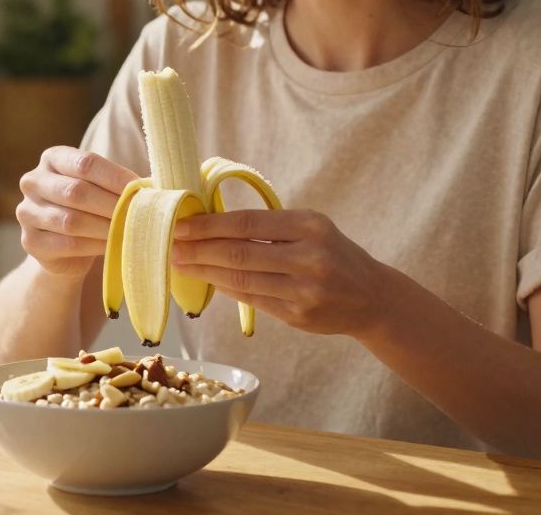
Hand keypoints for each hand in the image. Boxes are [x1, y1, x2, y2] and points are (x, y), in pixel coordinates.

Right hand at [17, 146, 139, 280]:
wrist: (66, 247)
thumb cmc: (91, 207)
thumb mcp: (101, 187)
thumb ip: (120, 183)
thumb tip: (154, 186)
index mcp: (53, 158)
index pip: (86, 163)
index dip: (117, 177)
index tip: (143, 189)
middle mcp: (33, 181)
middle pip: (76, 192)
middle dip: (113, 205)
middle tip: (140, 215)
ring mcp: (27, 212)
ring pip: (71, 221)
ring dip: (106, 227)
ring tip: (130, 231)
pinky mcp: (30, 241)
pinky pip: (67, 244)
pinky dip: (95, 245)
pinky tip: (113, 245)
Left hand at [172, 209, 386, 336]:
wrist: (371, 297)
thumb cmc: (334, 254)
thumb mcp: (312, 228)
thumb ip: (272, 227)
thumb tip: (213, 224)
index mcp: (311, 226)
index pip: (248, 223)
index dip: (209, 225)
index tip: (181, 224)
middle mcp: (309, 258)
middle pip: (239, 254)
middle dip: (199, 250)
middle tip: (170, 246)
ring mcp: (304, 291)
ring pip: (241, 280)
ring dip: (205, 272)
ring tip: (180, 264)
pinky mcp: (298, 317)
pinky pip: (252, 300)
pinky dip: (226, 288)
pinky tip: (208, 280)